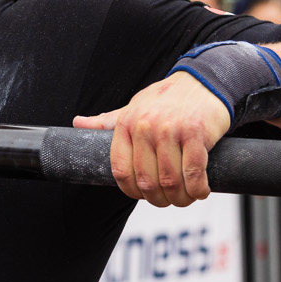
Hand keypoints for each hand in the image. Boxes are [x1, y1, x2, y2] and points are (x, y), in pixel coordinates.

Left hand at [73, 72, 233, 206]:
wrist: (203, 81)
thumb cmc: (166, 100)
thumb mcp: (133, 108)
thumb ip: (108, 121)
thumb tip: (77, 123)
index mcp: (126, 124)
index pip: (121, 171)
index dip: (132, 191)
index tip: (144, 195)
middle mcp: (146, 126)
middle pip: (147, 181)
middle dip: (159, 199)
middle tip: (169, 200)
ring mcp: (171, 129)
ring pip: (171, 181)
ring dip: (180, 198)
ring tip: (186, 198)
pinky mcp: (196, 133)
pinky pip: (194, 172)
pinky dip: (198, 189)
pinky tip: (201, 191)